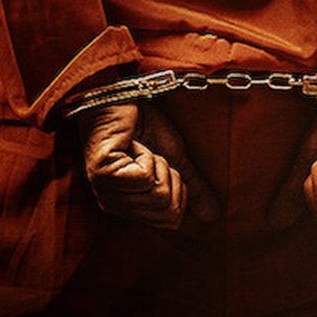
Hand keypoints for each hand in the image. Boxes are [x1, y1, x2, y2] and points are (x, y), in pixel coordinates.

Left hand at [80, 101, 219, 227]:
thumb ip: (192, 187)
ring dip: (158, 165)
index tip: (164, 166)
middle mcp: (113, 205)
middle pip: (168, 213)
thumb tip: (213, 215)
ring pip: (158, 196)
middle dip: (171, 179)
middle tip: (152, 156)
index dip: (179, 192)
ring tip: (140, 149)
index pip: (170, 221)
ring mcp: (105, 191)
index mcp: (128, 207)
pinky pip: (144, 178)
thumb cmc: (143, 125)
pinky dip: (146, 156)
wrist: (122, 95)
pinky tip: (130, 144)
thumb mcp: (176, 159)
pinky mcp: (102, 173)